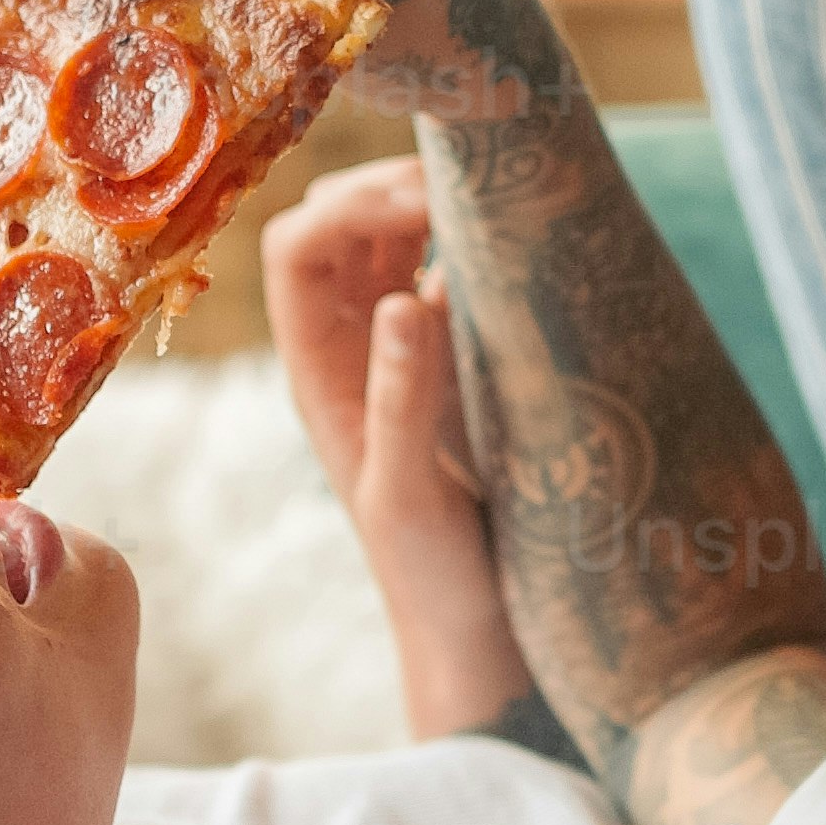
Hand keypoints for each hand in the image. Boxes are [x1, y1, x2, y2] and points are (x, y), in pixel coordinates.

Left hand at [262, 163, 540, 740]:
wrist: (479, 637)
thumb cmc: (433, 579)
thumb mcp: (411, 495)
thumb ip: (403, 398)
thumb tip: (403, 298)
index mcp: (317, 370)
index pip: (298, 250)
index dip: (350, 208)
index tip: (427, 202)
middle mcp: (351, 349)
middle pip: (343, 226)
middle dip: (392, 188)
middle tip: (470, 188)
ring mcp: (403, 354)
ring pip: (398, 244)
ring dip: (438, 211)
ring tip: (500, 200)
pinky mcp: (460, 366)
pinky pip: (454, 281)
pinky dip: (482, 253)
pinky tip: (527, 253)